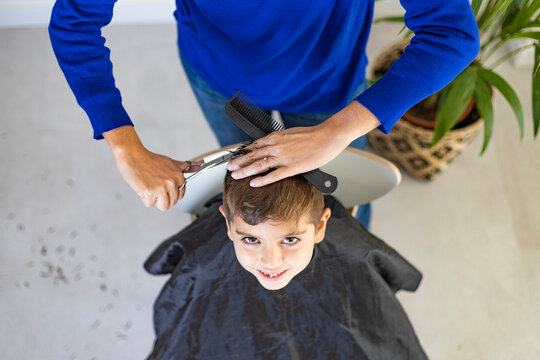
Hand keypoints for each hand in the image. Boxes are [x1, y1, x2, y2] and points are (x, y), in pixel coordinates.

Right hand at [104, 126, 198, 210]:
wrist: (132, 155)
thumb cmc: (149, 160)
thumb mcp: (169, 162)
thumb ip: (183, 167)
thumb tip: (200, 164)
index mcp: (179, 177)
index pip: (180, 195)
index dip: (170, 193)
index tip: (163, 185)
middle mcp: (172, 183)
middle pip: (172, 203)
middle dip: (162, 197)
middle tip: (154, 185)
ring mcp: (162, 188)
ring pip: (164, 207)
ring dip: (155, 200)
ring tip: (150, 187)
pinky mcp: (150, 193)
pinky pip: (150, 204)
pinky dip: (144, 198)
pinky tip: (143, 186)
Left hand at [226, 101, 379, 186]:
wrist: (328, 136)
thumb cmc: (312, 136)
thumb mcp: (291, 134)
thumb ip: (279, 141)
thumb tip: (271, 146)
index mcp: (276, 137)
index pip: (254, 145)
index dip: (242, 152)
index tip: (234, 157)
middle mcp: (276, 146)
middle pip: (252, 155)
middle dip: (239, 162)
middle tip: (229, 168)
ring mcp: (283, 157)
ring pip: (259, 165)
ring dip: (245, 171)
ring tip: (236, 176)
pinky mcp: (292, 167)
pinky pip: (273, 175)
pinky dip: (262, 179)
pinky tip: (253, 183)